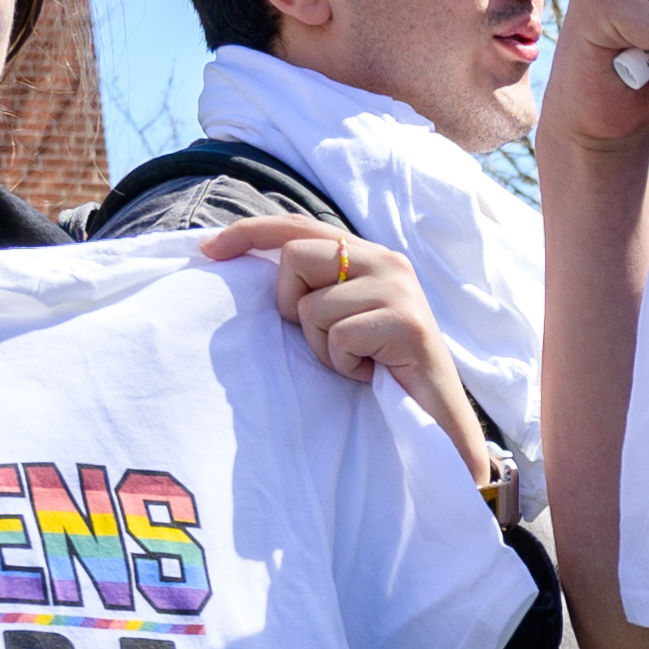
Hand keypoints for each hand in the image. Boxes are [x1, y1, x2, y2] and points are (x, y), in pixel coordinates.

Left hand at [198, 218, 499, 498]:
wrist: (439, 421)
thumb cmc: (382, 372)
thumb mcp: (343, 318)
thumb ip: (315, 287)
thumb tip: (250, 267)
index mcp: (368, 255)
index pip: (298, 227)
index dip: (250, 234)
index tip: (209, 251)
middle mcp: (386, 260)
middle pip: (295, 256)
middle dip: (291, 307)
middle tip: (325, 341)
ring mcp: (399, 289)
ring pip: (314, 305)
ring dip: (323, 347)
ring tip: (356, 361)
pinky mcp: (406, 322)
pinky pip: (339, 337)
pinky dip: (344, 364)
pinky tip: (370, 373)